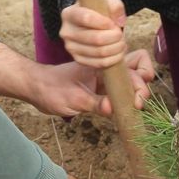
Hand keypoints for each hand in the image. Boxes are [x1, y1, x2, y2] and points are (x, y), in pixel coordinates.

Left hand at [28, 50, 155, 116]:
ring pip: (129, 83)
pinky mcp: (100, 92)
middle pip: (136, 71)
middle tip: (137, 104)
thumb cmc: (52, 88)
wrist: (36, 88)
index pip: (134, 64)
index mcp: (103, 64)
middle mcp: (107, 70)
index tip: (136, 99)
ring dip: (135, 95)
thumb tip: (113, 108)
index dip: (140, 80)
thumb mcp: (73, 98)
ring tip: (134, 110)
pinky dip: (125, 102)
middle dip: (142, 87)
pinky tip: (124, 114)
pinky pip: (118, 94)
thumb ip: (94, 103)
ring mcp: (104, 80)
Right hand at [59, 0, 127, 68]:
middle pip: (95, 38)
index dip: (104, 22)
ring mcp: (70, 48)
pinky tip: (118, 52)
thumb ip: (114, 4)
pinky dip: (113, 59)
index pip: (86, 18)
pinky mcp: (78, 59)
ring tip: (121, 42)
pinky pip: (99, 63)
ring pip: (99, 52)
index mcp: (69, 14)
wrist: (90, 21)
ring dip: (116, 48)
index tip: (113, 22)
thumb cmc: (97, 7)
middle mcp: (66, 32)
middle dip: (115, 37)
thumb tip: (119, 21)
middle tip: (121, 33)